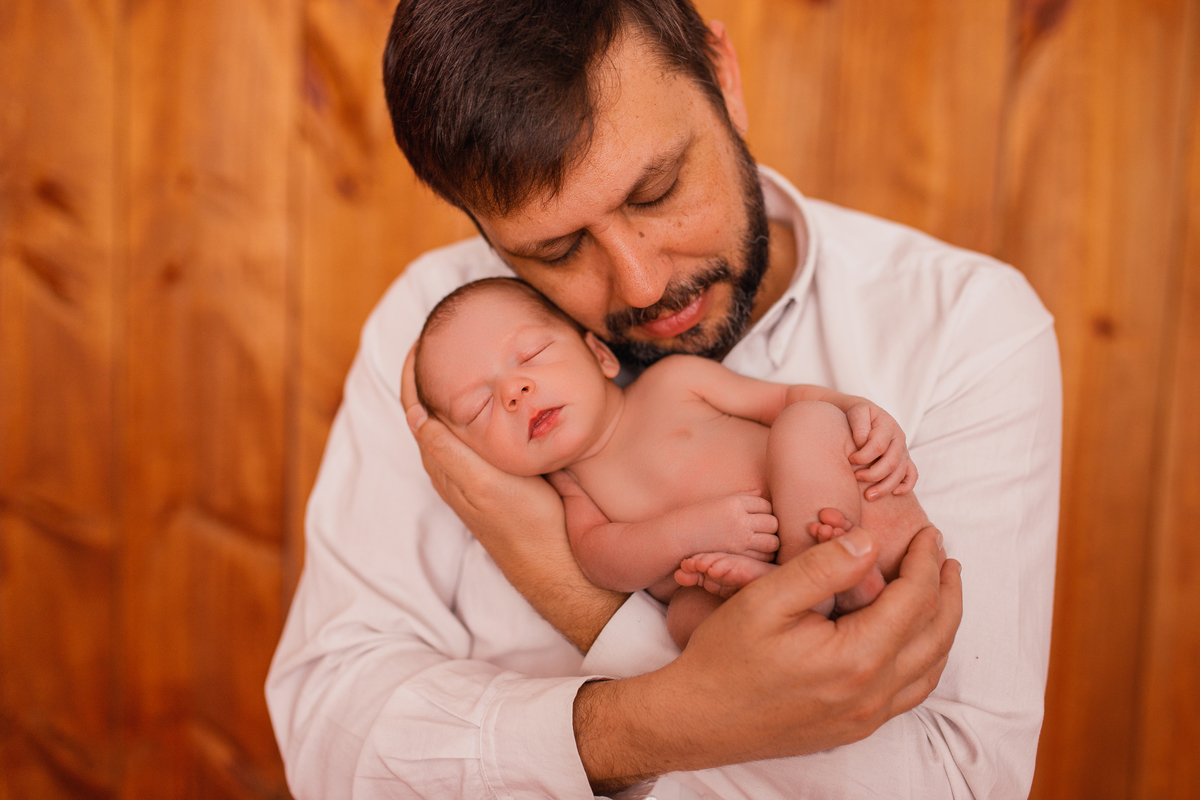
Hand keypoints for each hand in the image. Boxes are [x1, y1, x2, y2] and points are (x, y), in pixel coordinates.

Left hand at [401, 344, 624, 649]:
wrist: (565, 569)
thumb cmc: (529, 528)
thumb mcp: (487, 486)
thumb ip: (451, 452)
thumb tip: (416, 413)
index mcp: (448, 465)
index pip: (417, 408)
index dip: (415, 373)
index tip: (425, 337)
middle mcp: (458, 469)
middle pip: (436, 410)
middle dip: (439, 373)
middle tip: (455, 333)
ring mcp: (482, 473)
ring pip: (462, 421)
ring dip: (463, 388)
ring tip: (477, 352)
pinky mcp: (506, 477)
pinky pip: (485, 432)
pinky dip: (486, 407)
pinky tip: (507, 395)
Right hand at [573, 526, 961, 790]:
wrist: (696, 719)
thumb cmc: (724, 658)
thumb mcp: (765, 599)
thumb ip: (822, 567)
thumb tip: (869, 543)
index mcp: (856, 657)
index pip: (914, 600)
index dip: (925, 562)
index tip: (928, 534)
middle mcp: (872, 693)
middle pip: (935, 636)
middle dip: (947, 592)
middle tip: (945, 559)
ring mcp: (866, 716)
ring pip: (929, 669)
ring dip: (941, 626)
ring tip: (939, 593)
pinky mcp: (854, 727)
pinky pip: (910, 693)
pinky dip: (924, 660)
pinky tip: (912, 640)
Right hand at [677, 492, 778, 561]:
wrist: (680, 536)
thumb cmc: (698, 516)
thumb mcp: (719, 501)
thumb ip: (742, 497)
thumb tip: (761, 493)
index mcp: (736, 503)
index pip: (765, 505)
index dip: (764, 511)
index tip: (757, 516)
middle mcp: (741, 520)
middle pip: (772, 523)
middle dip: (770, 527)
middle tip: (761, 530)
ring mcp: (740, 539)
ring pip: (772, 542)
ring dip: (769, 542)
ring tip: (761, 543)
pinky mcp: (738, 556)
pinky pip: (762, 556)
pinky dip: (762, 556)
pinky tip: (754, 553)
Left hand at [844, 400, 917, 498]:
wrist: (868, 415)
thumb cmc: (860, 415)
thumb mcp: (857, 413)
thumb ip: (860, 426)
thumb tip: (862, 444)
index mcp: (887, 426)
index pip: (878, 446)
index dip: (863, 456)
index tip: (850, 460)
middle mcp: (899, 439)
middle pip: (891, 463)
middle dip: (873, 474)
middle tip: (856, 478)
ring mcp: (903, 451)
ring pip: (900, 473)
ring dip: (885, 486)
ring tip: (868, 496)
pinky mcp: (905, 460)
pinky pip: (912, 475)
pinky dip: (906, 486)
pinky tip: (894, 493)